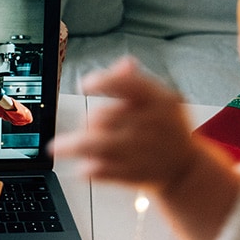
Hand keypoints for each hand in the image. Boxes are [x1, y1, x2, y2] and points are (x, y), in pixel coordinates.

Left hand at [50, 57, 203, 191]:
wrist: (185, 168)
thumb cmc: (168, 128)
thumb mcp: (161, 100)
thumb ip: (138, 82)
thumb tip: (124, 64)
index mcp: (160, 100)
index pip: (128, 85)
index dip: (103, 81)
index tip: (85, 84)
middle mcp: (151, 124)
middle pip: (104, 116)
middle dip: (89, 120)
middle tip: (87, 125)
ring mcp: (142, 152)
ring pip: (97, 145)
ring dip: (71, 145)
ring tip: (55, 147)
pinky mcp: (134, 175)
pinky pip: (103, 171)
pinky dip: (88, 169)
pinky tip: (83, 167)